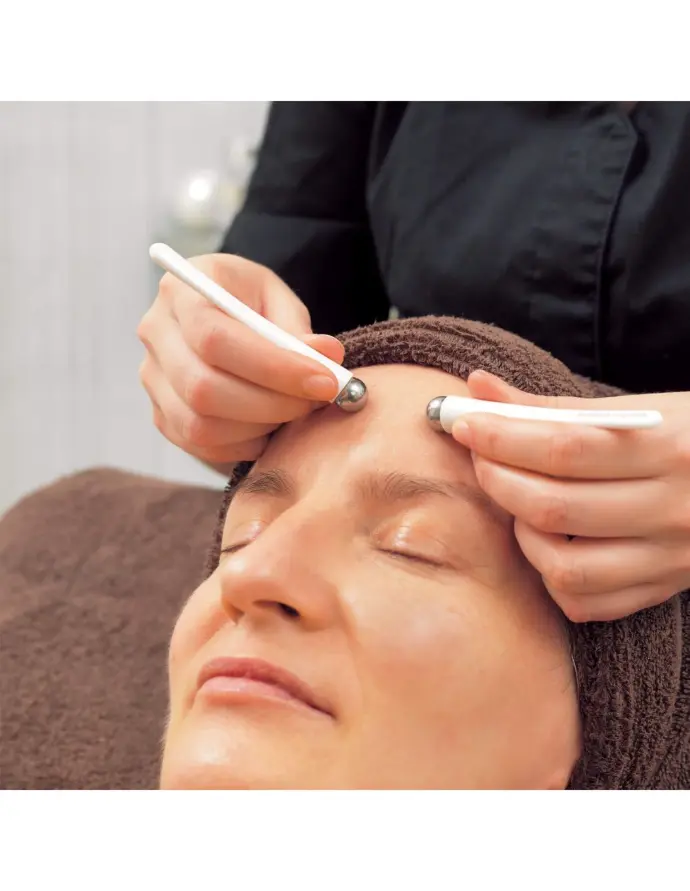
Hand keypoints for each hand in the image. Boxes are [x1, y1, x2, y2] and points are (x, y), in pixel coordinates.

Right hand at [138, 253, 343, 469]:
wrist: (220, 315)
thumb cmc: (250, 302)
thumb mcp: (277, 298)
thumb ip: (298, 329)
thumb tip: (328, 357)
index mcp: (181, 291)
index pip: (214, 338)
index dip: (273, 367)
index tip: (324, 381)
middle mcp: (156, 334)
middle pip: (202, 387)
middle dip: (272, 403)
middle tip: (317, 400)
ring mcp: (153, 379)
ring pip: (201, 424)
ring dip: (261, 426)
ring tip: (296, 408)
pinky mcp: (163, 415)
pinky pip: (202, 445)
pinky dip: (246, 443)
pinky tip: (272, 423)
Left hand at [450, 370, 689, 621]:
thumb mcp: (641, 408)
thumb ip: (554, 406)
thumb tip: (479, 389)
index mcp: (670, 448)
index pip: (563, 448)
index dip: (501, 437)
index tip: (464, 423)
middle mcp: (673, 509)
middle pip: (555, 508)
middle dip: (498, 479)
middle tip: (481, 457)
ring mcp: (670, 559)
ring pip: (564, 567)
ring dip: (522, 534)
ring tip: (519, 502)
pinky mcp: (663, 590)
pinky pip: (587, 603)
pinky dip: (553, 577)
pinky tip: (550, 543)